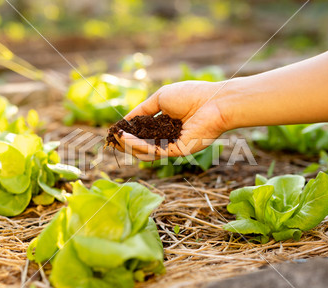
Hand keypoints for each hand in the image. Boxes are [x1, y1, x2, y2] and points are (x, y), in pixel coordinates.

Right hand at [113, 81, 229, 160]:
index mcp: (165, 123)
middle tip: (113, 139)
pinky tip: (128, 139)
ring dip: (130, 146)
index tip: (115, 132)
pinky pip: (155, 152)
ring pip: (146, 151)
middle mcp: (168, 136)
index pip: (143, 132)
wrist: (214, 101)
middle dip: (126, 143)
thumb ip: (143, 110)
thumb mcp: (161, 98)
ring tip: (118, 138)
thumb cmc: (191, 95)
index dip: (128, 133)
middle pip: (143, 145)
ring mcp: (173, 145)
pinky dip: (140, 146)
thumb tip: (125, 120)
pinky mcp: (178, 151)